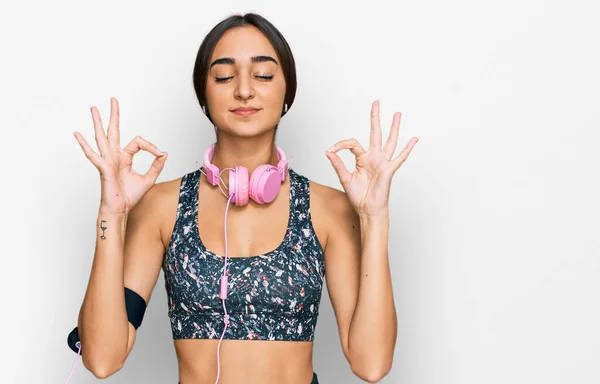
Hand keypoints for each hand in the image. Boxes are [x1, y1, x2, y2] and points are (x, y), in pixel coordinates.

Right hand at [73, 97, 167, 214]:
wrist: (121, 209)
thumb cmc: (130, 196)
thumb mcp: (149, 179)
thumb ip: (157, 165)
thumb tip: (165, 153)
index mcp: (125, 157)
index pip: (138, 142)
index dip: (151, 146)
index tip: (160, 153)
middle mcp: (114, 156)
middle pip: (114, 131)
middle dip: (114, 115)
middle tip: (113, 100)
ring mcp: (107, 161)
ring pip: (102, 137)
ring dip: (97, 122)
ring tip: (93, 108)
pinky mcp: (103, 168)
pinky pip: (93, 155)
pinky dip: (84, 145)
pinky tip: (77, 134)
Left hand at [325, 100, 417, 216]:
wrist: (367, 210)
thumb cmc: (358, 196)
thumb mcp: (344, 178)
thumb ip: (337, 164)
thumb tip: (328, 151)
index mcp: (362, 159)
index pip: (352, 143)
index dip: (340, 145)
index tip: (331, 150)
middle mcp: (374, 157)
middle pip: (375, 133)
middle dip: (375, 117)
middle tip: (376, 102)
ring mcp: (382, 162)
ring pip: (389, 141)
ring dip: (393, 127)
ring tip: (397, 114)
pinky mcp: (388, 170)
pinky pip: (399, 158)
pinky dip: (407, 148)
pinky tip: (414, 139)